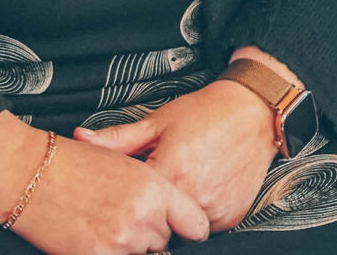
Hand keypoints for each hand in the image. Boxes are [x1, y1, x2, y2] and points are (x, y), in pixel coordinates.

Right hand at [0, 111, 210, 251]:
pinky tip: (96, 237)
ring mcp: (119, 241)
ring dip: (130, 246)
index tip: (181, 229)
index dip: (187, 228)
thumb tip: (182, 213)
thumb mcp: (128, 161)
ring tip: (108, 225)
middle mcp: (143, 217)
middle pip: (165, 242)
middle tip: (127, 217)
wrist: (29, 174)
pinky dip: (111, 252)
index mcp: (156, 189)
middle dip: (152, 234)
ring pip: (142, 254)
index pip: (196, 225)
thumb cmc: (75, 163)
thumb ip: (159, 187)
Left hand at [75, 78, 279, 231]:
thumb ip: (117, 138)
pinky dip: (202, 214)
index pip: (133, 207)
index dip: (130, 201)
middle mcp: (194, 195)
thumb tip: (81, 138)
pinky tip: (205, 188)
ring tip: (188, 182)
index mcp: (169, 174)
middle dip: (154, 211)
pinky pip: (208, 226)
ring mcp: (215, 209)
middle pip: (158, 223)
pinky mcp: (233, 215)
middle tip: (163, 185)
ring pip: (183, 228)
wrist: (256, 108)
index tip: (131, 195)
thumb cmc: (208, 112)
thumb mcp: (159, 122)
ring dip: (178, 215)